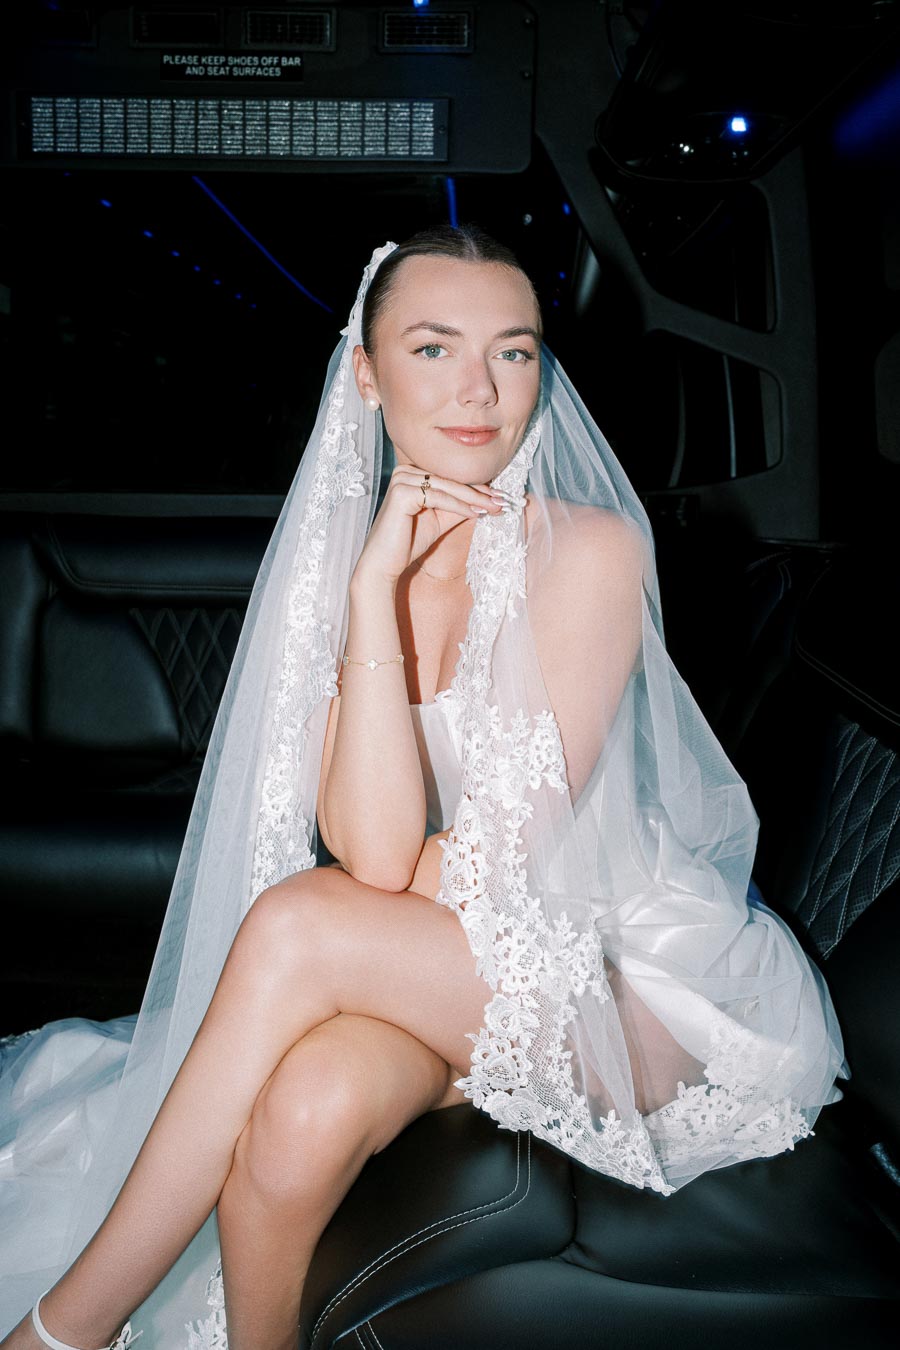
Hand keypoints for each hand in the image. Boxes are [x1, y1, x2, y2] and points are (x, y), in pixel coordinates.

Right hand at [351, 464, 506, 586]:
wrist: (384, 563)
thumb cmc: (408, 542)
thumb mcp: (440, 520)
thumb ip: (459, 506)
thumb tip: (487, 500)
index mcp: (412, 474)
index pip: (450, 479)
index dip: (477, 488)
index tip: (500, 497)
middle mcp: (405, 471)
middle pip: (450, 481)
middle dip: (480, 493)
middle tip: (503, 501)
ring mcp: (401, 480)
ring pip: (447, 487)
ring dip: (473, 498)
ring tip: (494, 508)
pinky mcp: (401, 492)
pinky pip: (437, 497)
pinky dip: (459, 506)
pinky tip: (476, 514)